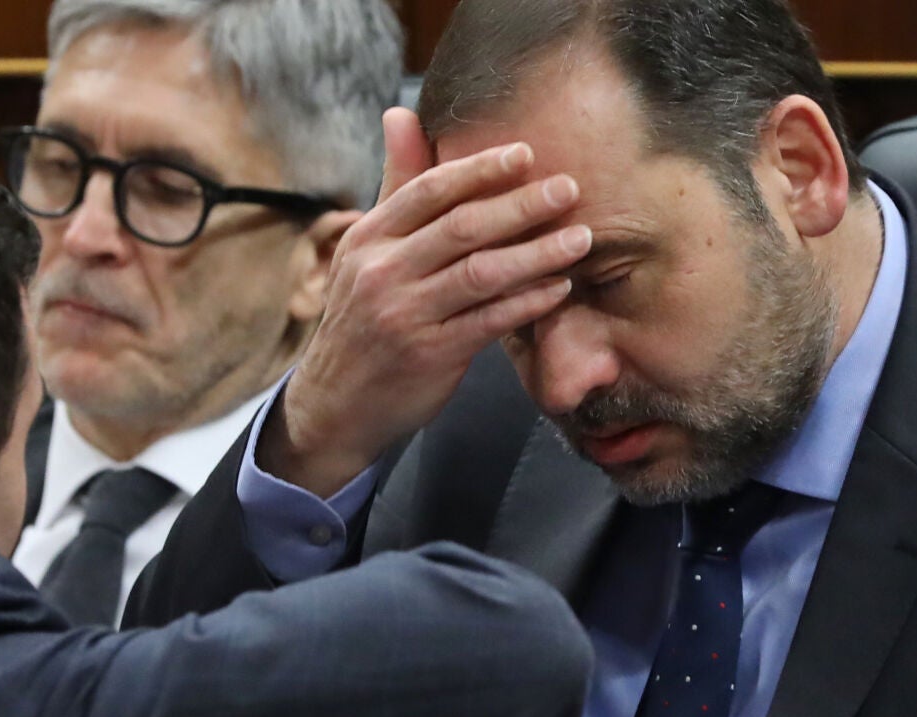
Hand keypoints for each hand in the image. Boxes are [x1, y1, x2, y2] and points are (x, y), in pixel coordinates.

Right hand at [260, 108, 591, 495]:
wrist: (335, 402)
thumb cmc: (365, 318)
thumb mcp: (367, 251)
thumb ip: (396, 187)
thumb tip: (400, 114)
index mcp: (369, 238)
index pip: (428, 190)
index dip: (480, 169)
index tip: (526, 153)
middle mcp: (382, 272)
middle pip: (462, 227)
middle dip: (521, 205)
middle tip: (568, 188)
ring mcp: (404, 315)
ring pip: (482, 273)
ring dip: (538, 253)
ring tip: (581, 239)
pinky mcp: (429, 355)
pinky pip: (488, 321)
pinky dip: (528, 303)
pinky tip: (560, 288)